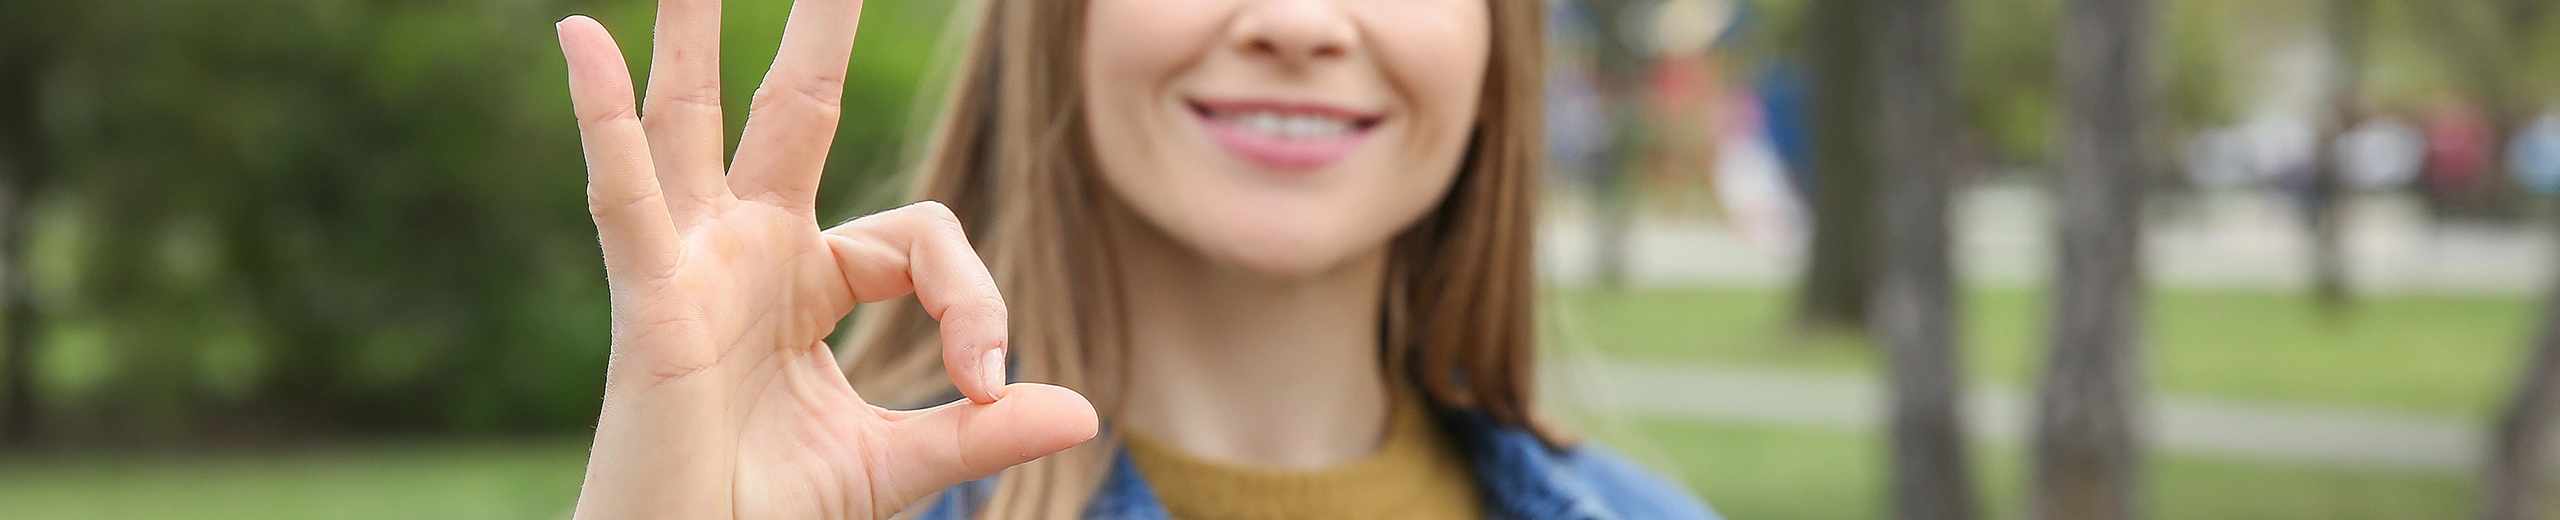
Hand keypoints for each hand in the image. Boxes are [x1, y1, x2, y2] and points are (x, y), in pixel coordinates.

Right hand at [553, 1, 1097, 517]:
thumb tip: (1084, 413)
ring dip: (694, 32)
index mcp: (807, 281)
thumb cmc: (761, 516)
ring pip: (693, 120)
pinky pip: (625, 194)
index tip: (985, 378)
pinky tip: (580, 38)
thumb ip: (978, 431)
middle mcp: (746, 250)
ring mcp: (693, 265)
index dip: (971, 295)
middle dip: (816, 31)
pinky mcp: (650, 300)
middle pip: (790, 109)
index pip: (919, 234)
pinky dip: (601, 118)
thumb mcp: (891, 465)